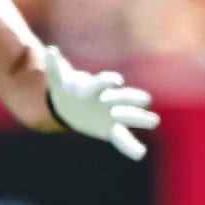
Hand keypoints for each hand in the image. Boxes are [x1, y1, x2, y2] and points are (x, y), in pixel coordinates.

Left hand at [45, 46, 160, 159]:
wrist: (69, 105)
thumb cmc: (66, 89)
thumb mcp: (57, 79)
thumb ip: (54, 67)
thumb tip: (51, 50)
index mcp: (96, 86)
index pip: (105, 82)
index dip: (109, 81)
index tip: (115, 82)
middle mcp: (110, 99)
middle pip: (126, 97)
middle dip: (131, 99)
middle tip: (137, 103)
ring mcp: (113, 115)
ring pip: (132, 116)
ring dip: (141, 118)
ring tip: (152, 122)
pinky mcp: (111, 130)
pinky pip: (123, 140)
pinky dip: (131, 147)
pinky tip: (140, 154)